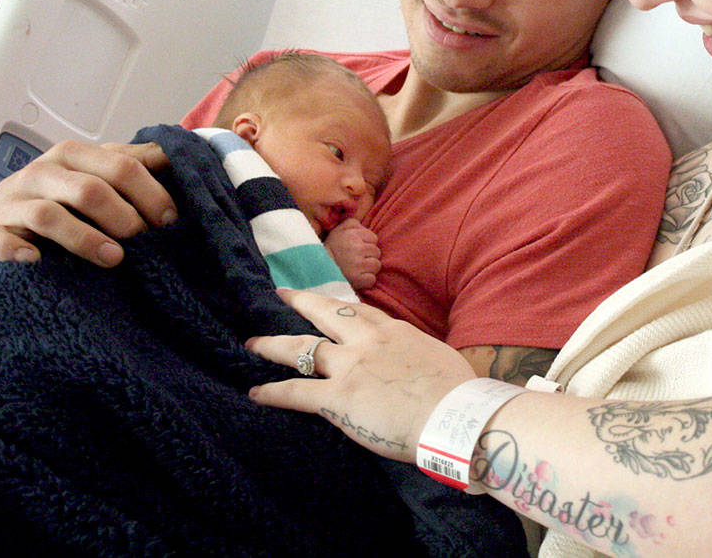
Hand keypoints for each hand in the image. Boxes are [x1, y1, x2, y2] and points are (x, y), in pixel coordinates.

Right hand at [0, 139, 173, 283]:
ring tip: (115, 258)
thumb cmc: (57, 197)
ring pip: (50, 216)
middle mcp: (42, 173)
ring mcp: (12, 203)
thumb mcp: (94, 174)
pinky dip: (18, 251)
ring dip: (85, 239)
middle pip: (90, 190)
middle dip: (125, 218)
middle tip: (146, 241)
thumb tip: (179, 156)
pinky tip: (38, 261)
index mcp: (73, 155)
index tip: (171, 220)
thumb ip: (132, 164)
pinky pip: (0, 240)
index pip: (121, 166)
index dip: (152, 193)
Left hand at [246, 289, 476, 461]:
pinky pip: (296, 392)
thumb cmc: (458, 393)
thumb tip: (414, 364)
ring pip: (302, 349)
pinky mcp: (337, 399)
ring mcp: (350, 368)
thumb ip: (417, 355)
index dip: (338, 304)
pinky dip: (272, 392)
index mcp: (394, 332)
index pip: (359, 312)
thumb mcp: (438, 357)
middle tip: (282, 295)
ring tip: (253, 343)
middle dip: (301, 303)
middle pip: (326, 314)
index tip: (324, 299)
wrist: (455, 416)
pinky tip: (256, 392)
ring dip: (273, 345)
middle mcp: (367, 342)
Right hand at [322, 219, 380, 288]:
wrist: (317, 269)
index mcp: (353, 235)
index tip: (356, 249)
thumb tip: (365, 227)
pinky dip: (366, 281)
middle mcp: (357, 248)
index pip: (374, 239)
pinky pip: (372, 279)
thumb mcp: (339, 230)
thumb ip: (353, 224)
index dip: (366, 244)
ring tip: (355, 268)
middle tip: (355, 259)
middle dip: (368, 256)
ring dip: (368, 269)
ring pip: (376, 265)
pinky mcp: (358, 279)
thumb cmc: (331, 249)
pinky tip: (356, 277)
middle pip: (376, 252)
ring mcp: (358, 264)